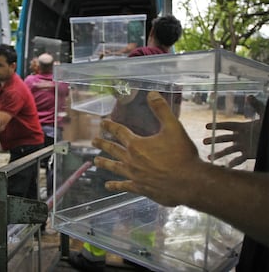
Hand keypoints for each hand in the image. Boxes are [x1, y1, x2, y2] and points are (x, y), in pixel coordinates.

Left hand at [92, 91, 200, 206]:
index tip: (103, 123)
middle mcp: (131, 160)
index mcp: (137, 144)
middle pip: (112, 149)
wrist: (188, 182)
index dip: (110, 126)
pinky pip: (123, 186)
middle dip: (102, 144)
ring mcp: (133, 175)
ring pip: (114, 167)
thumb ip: (161, 110)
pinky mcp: (139, 188)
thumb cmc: (182, 155)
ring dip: (104, 163)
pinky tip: (108, 186)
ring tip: (95, 161)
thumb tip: (152, 94)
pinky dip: (115, 186)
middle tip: (94, 141)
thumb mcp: (174, 128)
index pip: (119, 131)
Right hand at [203, 95, 263, 166]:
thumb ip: (256, 105)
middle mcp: (240, 137)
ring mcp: (243, 146)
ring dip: (219, 153)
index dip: (217, 126)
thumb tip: (249, 96)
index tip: (206, 126)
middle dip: (214, 140)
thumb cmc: (267, 126)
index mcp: (242, 127)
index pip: (227, 126)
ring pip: (228, 150)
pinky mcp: (248, 155)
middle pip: (224, 138)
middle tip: (204, 142)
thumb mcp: (263, 115)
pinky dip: (232, 163)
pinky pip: (238, 159)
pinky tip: (226, 166)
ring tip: (210, 157)